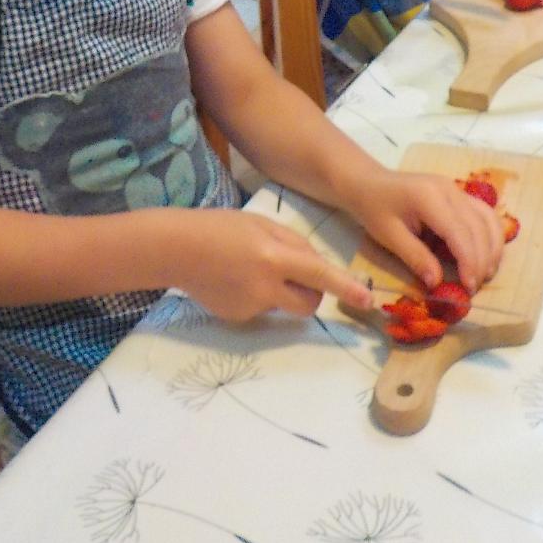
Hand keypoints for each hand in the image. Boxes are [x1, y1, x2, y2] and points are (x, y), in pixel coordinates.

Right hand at [176, 211, 372, 320]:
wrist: (175, 250)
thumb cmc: (219, 228)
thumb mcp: (262, 224)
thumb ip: (293, 244)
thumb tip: (315, 266)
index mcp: (273, 256)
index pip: (319, 273)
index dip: (346, 287)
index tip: (367, 299)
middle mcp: (266, 286)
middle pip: (310, 303)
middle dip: (314, 294)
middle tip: (297, 274)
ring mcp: (251, 307)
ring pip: (284, 305)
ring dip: (282, 292)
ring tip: (252, 269)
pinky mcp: (238, 318)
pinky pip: (262, 309)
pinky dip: (257, 295)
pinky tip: (235, 279)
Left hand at [347, 168, 503, 294]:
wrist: (370, 183)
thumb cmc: (375, 209)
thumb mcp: (389, 236)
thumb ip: (415, 257)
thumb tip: (437, 283)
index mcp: (429, 197)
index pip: (459, 232)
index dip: (469, 261)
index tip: (469, 287)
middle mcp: (449, 190)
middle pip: (478, 227)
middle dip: (482, 260)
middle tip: (474, 288)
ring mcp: (456, 190)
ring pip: (488, 219)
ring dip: (492, 248)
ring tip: (486, 275)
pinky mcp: (459, 194)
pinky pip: (484, 214)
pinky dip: (491, 235)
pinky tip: (488, 255)